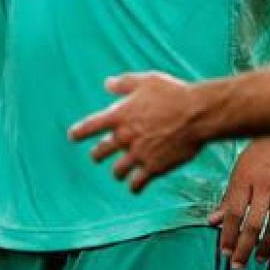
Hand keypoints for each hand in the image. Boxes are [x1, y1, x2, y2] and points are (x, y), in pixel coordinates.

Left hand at [69, 72, 206, 191]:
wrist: (197, 115)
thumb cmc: (173, 94)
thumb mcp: (146, 81)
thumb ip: (124, 83)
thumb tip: (107, 84)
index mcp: (119, 115)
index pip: (90, 126)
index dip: (79, 133)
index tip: (72, 137)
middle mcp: (124, 137)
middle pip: (100, 151)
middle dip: (97, 154)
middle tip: (97, 156)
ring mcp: (138, 154)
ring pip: (117, 171)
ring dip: (117, 172)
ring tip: (118, 173)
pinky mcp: (153, 168)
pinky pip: (137, 183)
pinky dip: (134, 187)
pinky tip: (135, 188)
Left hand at [211, 135, 269, 269]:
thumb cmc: (261, 152)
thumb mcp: (240, 169)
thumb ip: (228, 196)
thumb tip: (212, 221)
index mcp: (245, 177)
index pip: (233, 213)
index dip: (227, 235)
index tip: (224, 252)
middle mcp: (265, 183)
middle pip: (253, 223)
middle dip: (243, 248)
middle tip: (237, 264)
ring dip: (266, 246)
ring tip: (259, 259)